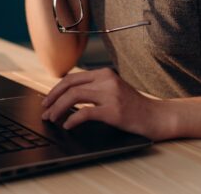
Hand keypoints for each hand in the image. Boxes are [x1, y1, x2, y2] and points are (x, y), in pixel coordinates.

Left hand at [40, 68, 169, 139]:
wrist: (156, 117)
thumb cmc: (133, 107)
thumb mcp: (113, 90)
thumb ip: (94, 89)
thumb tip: (65, 98)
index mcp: (104, 73)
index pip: (72, 78)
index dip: (55, 90)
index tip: (46, 101)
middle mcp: (106, 80)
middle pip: (69, 85)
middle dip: (52, 99)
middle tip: (44, 111)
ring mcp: (111, 94)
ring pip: (74, 97)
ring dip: (58, 109)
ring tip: (52, 119)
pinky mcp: (114, 110)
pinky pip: (85, 113)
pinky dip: (72, 119)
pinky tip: (68, 126)